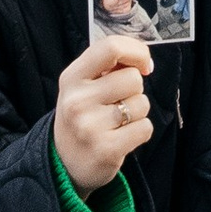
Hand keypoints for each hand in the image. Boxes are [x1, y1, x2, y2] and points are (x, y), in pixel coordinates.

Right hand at [54, 32, 154, 196]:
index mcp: (72, 78)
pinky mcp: (106, 150)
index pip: (110, 47)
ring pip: (142, 104)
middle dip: (134, 90)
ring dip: (137, 112)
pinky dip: (140, 132)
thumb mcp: (83, 86)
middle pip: (133, 78)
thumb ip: (107, 66)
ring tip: (117, 122)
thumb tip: (143, 59)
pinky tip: (122, 137)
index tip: (143, 63)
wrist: (65, 163)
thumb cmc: (82, 116)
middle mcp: (77, 100)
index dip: (136, 51)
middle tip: (118, 103)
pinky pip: (145, 128)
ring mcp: (90, 126)